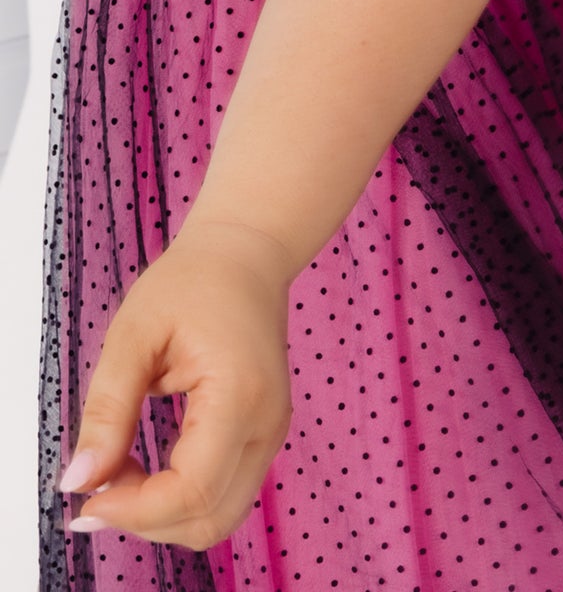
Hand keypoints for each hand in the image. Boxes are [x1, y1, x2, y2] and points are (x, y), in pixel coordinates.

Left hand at [57, 218, 294, 551]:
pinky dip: (177, 498)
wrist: (245, 255)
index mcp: (239, 394)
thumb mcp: (133, 334)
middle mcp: (266, 424)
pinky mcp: (261, 436)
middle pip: (210, 521)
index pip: (193, 491)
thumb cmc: (191, 282)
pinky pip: (222, 494)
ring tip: (121, 468)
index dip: (134, 510)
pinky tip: (145, 466)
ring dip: (161, 513)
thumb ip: (107, 410)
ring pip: (217, 517)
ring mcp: (270, 433)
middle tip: (101, 482)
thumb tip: (79, 482)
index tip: (87, 496)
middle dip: (146, 519)